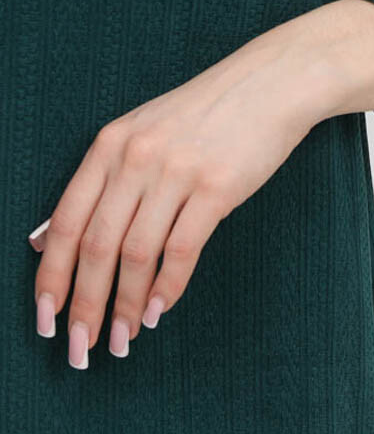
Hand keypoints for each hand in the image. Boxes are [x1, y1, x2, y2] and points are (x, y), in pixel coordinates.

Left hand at [28, 29, 340, 368]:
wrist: (270, 84)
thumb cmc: (205, 113)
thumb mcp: (140, 133)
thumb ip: (97, 183)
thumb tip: (44, 239)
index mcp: (110, 144)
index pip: (68, 223)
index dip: (52, 278)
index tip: (47, 320)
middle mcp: (137, 157)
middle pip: (97, 246)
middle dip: (85, 305)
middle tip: (80, 349)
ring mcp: (178, 171)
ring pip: (137, 254)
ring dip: (124, 305)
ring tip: (122, 338)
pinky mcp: (218, 186)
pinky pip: (182, 248)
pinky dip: (167, 287)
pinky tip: (158, 310)